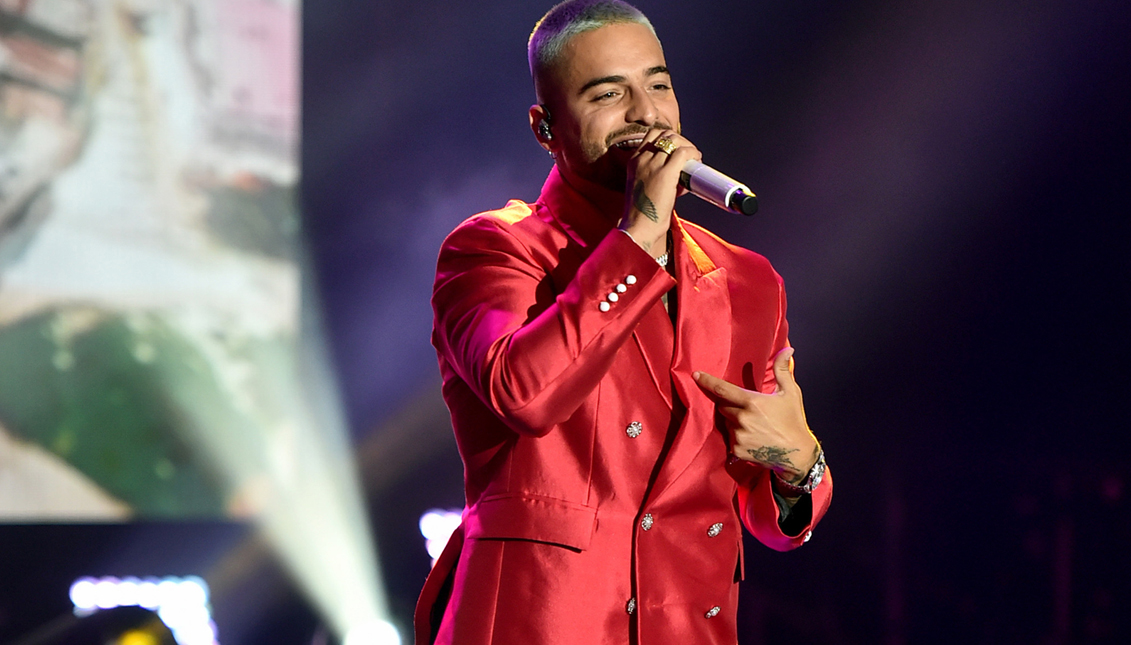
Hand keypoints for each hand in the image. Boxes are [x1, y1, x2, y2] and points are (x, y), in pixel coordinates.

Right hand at [617, 129, 700, 257]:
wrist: (638, 227)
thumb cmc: (642, 213)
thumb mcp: (641, 187)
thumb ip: (654, 176)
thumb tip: (678, 175)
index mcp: (633, 162)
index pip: (652, 136)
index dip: (669, 139)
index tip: (678, 149)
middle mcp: (641, 159)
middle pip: (665, 134)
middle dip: (680, 140)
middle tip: (689, 154)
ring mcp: (653, 165)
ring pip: (675, 140)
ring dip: (688, 146)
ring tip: (694, 159)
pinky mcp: (666, 173)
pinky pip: (684, 153)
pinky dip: (693, 154)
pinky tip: (697, 161)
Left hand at [693, 347, 819, 481]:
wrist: (797, 454)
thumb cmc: (794, 420)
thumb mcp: (790, 393)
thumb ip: (782, 370)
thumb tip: (787, 350)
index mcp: (752, 402)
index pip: (722, 389)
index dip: (707, 381)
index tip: (696, 375)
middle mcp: (742, 418)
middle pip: (723, 406)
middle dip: (732, 405)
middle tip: (750, 410)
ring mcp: (738, 435)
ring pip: (727, 423)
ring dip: (734, 421)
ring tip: (754, 426)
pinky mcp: (737, 450)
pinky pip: (729, 439)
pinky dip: (737, 437)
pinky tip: (752, 438)